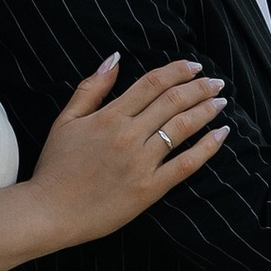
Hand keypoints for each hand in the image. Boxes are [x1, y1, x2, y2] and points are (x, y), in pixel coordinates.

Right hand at [26, 55, 227, 249]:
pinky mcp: (149, 189)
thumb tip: (115, 59)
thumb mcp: (65, 120)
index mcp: (109, 117)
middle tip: (216, 81)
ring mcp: (141, 163)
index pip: (152, 84)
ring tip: (221, 101)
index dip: (177, 71)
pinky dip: (206, 148)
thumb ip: (91, 88)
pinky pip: (185, 165)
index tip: (193, 66)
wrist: (48, 212)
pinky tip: (221, 134)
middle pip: (172, 102)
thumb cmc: (55, 167)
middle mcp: (128, 136)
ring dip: (206, 111)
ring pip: (182, 128)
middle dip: (199, 88)